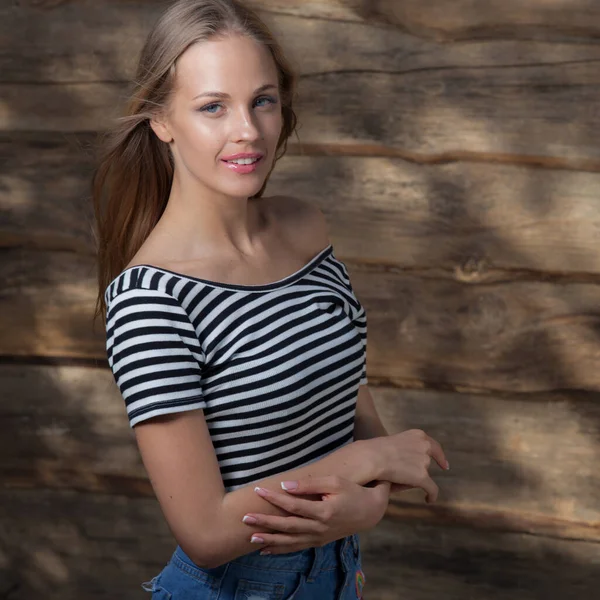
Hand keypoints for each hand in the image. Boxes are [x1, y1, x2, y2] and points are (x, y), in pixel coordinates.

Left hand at [242, 476, 390, 554]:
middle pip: (287, 527)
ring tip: (250, 537)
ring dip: (269, 540)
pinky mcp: (318, 542)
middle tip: (245, 518)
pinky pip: (296, 547)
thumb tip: (285, 485)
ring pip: (290, 541)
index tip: (258, 490)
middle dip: (265, 522)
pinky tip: (265, 549)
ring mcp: (318, 537)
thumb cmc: (352, 491)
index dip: (275, 498)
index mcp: (323, 511)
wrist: (369, 512)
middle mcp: (319, 528)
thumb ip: (309, 484)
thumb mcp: (334, 482)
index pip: (293, 505)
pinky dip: (280, 549)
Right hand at [370, 429, 448, 502]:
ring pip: (425, 475)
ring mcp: (424, 461)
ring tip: (401, 481)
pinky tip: (428, 500)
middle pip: (428, 460)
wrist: (372, 457)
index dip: (440, 456)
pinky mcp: (423, 477)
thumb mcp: (394, 441)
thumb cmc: (376, 449)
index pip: (433, 446)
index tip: (444, 465)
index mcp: (418, 435)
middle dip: (423, 468)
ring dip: (417, 478)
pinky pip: (432, 489)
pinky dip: (431, 495)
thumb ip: (404, 447)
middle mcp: (425, 446)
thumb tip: (407, 459)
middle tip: (418, 475)